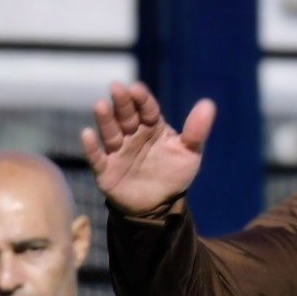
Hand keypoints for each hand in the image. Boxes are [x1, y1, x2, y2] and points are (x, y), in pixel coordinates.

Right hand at [80, 81, 215, 217]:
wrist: (159, 206)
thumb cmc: (173, 175)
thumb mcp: (190, 153)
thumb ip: (197, 131)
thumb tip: (208, 104)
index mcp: (152, 126)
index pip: (146, 109)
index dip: (142, 99)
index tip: (137, 89)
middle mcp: (132, 134)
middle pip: (126, 115)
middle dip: (121, 102)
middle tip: (117, 88)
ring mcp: (117, 151)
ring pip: (110, 132)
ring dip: (105, 119)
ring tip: (100, 105)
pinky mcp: (105, 169)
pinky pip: (97, 157)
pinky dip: (91, 147)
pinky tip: (87, 134)